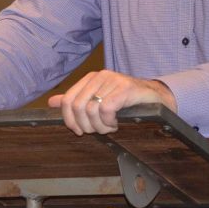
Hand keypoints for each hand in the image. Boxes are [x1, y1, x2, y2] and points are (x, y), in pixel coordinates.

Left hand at [47, 69, 175, 135]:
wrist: (156, 97)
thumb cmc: (126, 101)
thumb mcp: (99, 100)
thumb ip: (76, 100)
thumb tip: (52, 102)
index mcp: (90, 78)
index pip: (68, 100)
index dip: (69, 120)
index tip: (79, 131)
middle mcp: (99, 76)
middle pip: (78, 107)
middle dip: (86, 125)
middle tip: (98, 131)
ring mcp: (113, 80)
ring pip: (91, 110)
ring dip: (100, 126)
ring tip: (109, 127)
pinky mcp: (126, 88)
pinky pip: (107, 109)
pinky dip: (109, 121)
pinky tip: (116, 123)